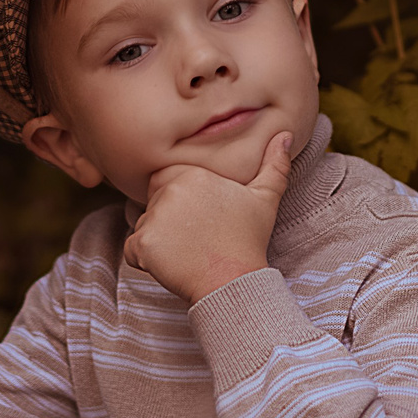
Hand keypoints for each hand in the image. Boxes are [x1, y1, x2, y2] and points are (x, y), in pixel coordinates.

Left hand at [123, 130, 293, 303]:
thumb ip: (274, 164)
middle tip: (196, 236)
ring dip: (159, 239)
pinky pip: (132, 250)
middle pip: (155, 202)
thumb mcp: (266, 198)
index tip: (199, 217)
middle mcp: (169, 191)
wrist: (235, 281)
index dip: (180, 198)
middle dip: (169, 218)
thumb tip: (285, 135)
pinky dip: (146, 260)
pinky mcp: (142, 245)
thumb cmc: (249, 239)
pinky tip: (173, 264)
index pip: (166, 178)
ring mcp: (153, 218)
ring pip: (145, 225)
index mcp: (193, 174)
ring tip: (188, 251)